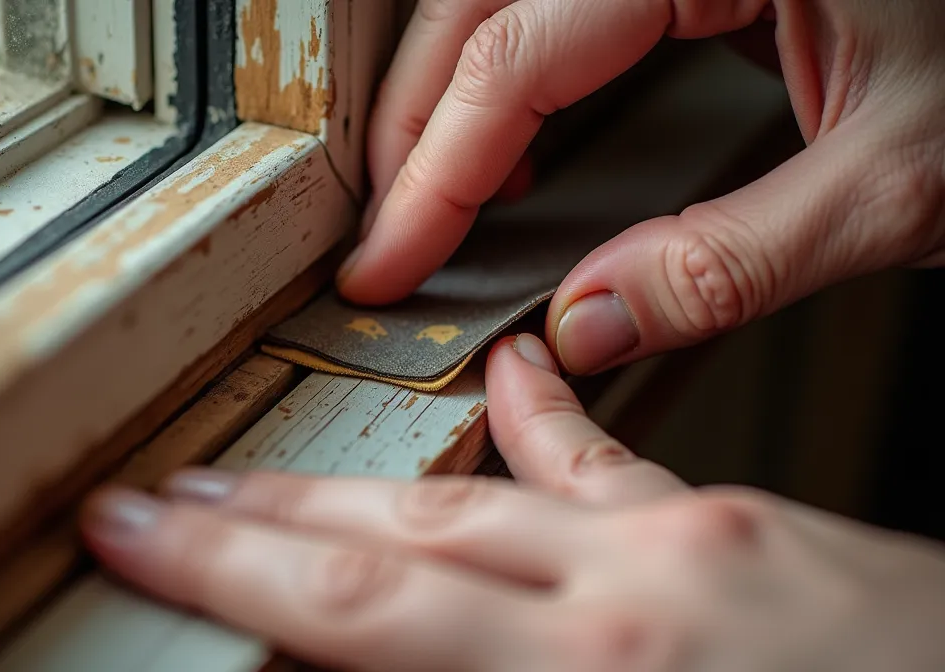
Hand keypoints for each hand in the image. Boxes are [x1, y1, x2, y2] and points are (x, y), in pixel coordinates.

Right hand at [82, 334, 944, 670]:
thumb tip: (404, 663)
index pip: (362, 606)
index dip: (227, 569)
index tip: (144, 533)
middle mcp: (640, 591)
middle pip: (400, 535)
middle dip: (262, 519)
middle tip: (170, 496)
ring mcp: (700, 543)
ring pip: (490, 491)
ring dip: (368, 485)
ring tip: (282, 472)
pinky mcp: (753, 525)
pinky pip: (617, 462)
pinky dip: (541, 422)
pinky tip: (506, 376)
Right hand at [338, 0, 944, 374]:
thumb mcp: (902, 179)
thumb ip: (732, 263)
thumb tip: (588, 325)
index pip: (518, 53)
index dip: (434, 168)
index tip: (388, 260)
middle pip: (481, 5)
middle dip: (419, 125)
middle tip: (393, 238)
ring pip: (507, 0)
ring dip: (454, 100)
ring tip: (433, 202)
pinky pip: (565, 10)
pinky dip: (518, 83)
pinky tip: (513, 150)